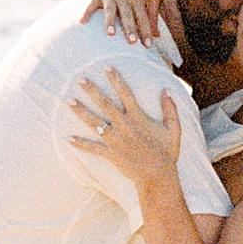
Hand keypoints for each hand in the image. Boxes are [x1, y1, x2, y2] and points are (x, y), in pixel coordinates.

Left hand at [70, 69, 179, 189]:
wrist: (158, 176)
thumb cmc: (167, 153)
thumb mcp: (174, 129)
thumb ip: (170, 109)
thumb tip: (167, 90)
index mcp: (138, 117)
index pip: (126, 93)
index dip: (116, 79)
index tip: (106, 67)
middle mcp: (125, 126)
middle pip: (105, 104)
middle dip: (92, 90)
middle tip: (80, 79)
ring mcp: (116, 140)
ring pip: (95, 123)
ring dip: (81, 111)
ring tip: (69, 101)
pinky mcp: (111, 154)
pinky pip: (92, 148)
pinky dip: (80, 144)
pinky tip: (68, 138)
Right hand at [77, 0, 162, 46]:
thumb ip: (154, 14)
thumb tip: (157, 35)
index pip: (144, 17)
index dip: (146, 31)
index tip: (148, 45)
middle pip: (128, 15)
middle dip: (130, 28)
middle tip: (132, 42)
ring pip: (110, 10)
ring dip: (109, 21)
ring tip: (110, 33)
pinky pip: (91, 3)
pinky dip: (86, 11)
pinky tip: (81, 21)